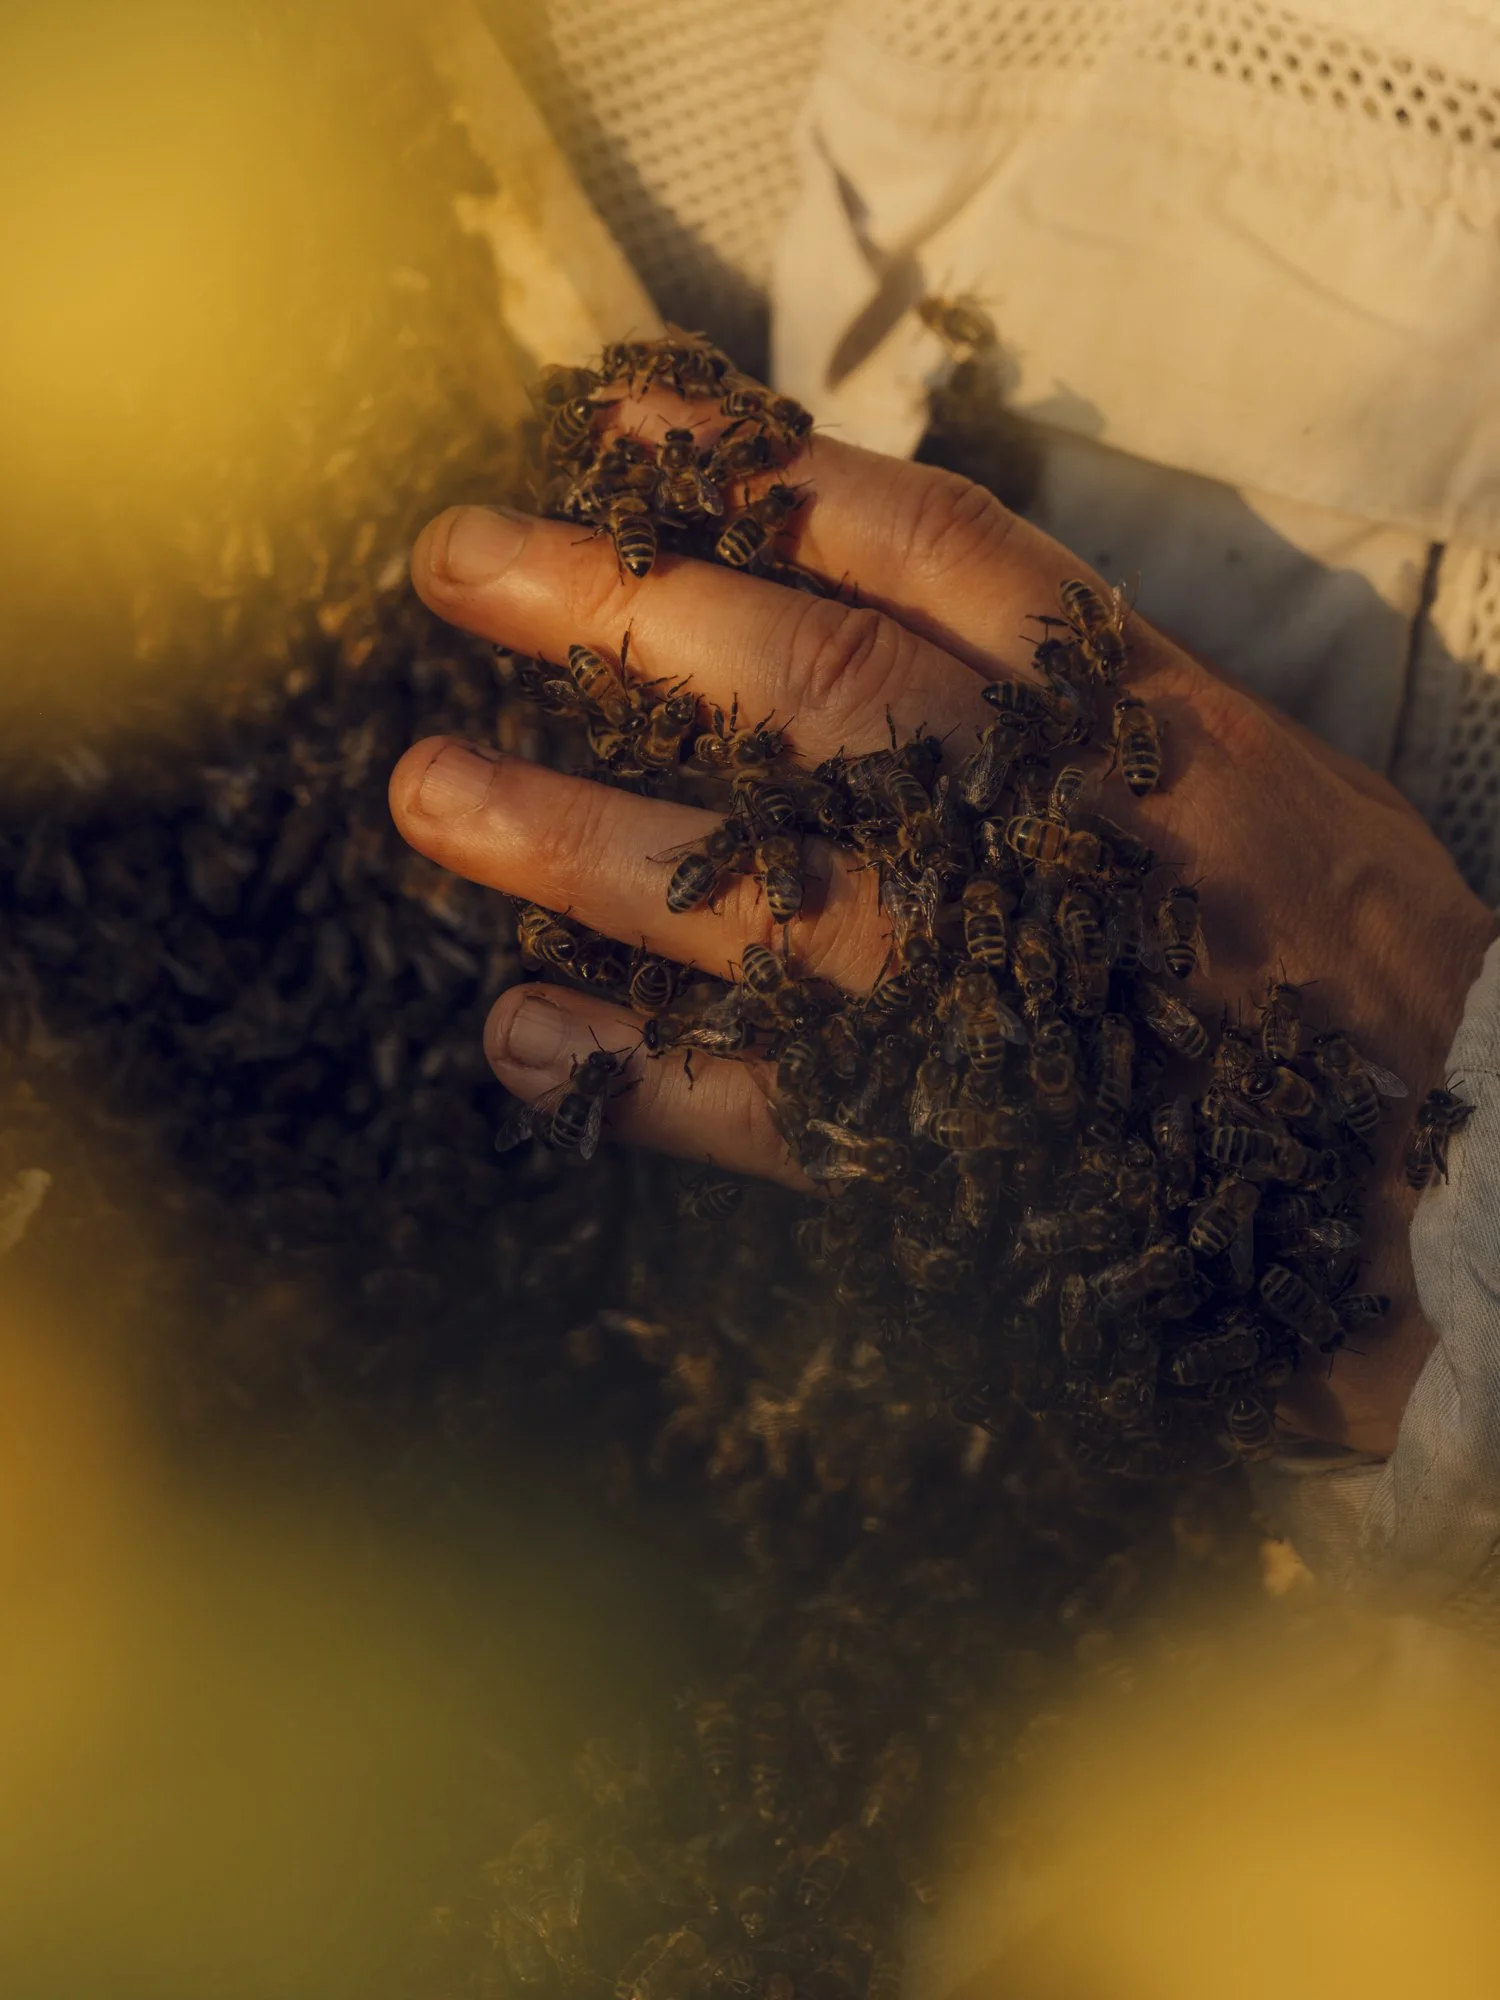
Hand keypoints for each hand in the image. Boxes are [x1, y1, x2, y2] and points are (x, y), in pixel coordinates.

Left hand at [389, 416, 1495, 1456]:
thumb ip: (1111, 720)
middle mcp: (1081, 852)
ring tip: (433, 792)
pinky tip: (524, 1040)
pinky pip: (788, 1114)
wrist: (1451, 1200)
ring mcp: (1018, 1005)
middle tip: (464, 563)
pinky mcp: (973, 1159)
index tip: (658, 434)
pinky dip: (646, 1078)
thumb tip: (897, 628)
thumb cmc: (1345, 987)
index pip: (965, 574)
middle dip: (635, 621)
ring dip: (587, 841)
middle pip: (827, 703)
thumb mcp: (1274, 803)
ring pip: (777, 899)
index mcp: (1165, 744)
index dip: (796, 493)